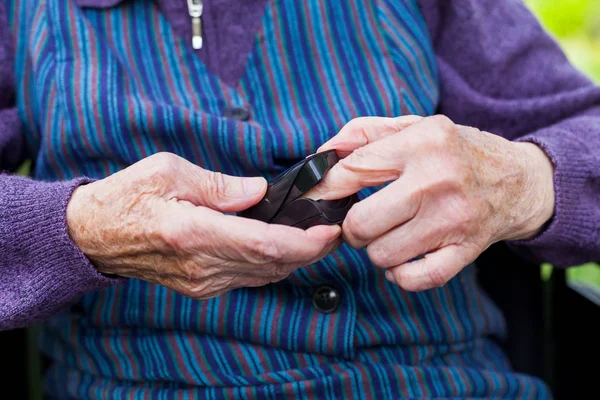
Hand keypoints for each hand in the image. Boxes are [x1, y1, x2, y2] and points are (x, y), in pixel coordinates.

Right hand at [66, 153, 340, 298]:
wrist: (95, 235)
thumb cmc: (128, 196)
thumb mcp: (168, 171)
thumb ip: (219, 185)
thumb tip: (260, 191)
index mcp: (193, 232)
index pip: (263, 245)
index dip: (304, 242)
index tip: (330, 231)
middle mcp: (201, 265)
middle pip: (272, 264)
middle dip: (311, 249)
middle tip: (336, 228)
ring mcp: (201, 281)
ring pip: (265, 275)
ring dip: (296, 258)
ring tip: (319, 235)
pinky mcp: (202, 286)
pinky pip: (249, 278)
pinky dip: (274, 264)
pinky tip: (287, 246)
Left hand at [308, 115, 554, 290]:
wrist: (518, 180)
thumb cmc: (455, 152)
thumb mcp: (414, 126)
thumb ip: (364, 133)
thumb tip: (322, 156)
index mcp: (422, 142)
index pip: (353, 171)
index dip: (326, 189)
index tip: (319, 198)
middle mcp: (437, 180)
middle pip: (362, 223)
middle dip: (352, 227)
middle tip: (362, 221)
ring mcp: (453, 219)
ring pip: (382, 255)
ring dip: (377, 249)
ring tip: (389, 234)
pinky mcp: (466, 250)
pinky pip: (415, 278)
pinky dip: (401, 275)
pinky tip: (403, 260)